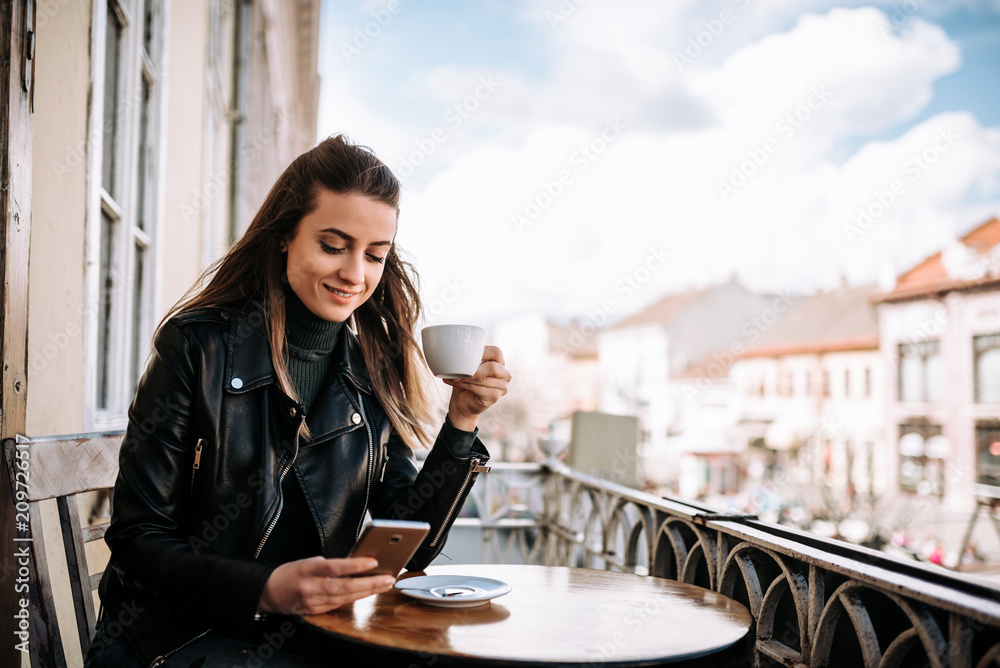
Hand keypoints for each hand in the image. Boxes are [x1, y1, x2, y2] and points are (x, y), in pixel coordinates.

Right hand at [258, 556, 394, 615]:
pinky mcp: (316, 611)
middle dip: (369, 583)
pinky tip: (369, 593)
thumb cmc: (290, 572)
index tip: (372, 562)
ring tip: (384, 585)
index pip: (334, 567)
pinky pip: (339, 604)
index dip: (354, 566)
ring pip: (345, 598)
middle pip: (344, 587)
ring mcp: (313, 602)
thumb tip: (354, 563)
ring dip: (367, 591)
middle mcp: (311, 587)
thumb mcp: (307, 561)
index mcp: (307, 569)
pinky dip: (356, 598)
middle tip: (388, 578)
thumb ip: (328, 564)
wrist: (269, 592)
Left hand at [444, 345, 510, 430]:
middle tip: (458, 372)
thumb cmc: (464, 381)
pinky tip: (457, 384)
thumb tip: (458, 351)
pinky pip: (480, 389)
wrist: (461, 403)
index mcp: (499, 362)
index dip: (482, 353)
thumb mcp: (467, 367)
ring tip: (454, 378)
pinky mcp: (495, 397)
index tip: (465, 356)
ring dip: (466, 379)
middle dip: (473, 370)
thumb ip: (469, 359)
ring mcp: (502, 387)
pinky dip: (466, 386)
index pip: (496, 352)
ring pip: (484, 379)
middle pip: (492, 367)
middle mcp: (504, 374)